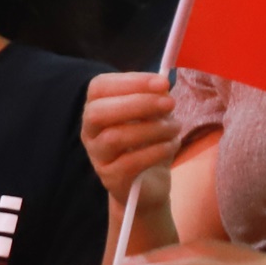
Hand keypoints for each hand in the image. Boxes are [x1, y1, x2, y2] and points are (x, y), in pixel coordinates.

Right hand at [79, 71, 180, 204]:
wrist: (149, 183)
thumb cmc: (150, 142)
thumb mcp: (154, 115)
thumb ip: (155, 99)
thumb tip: (163, 88)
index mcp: (97, 108)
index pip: (99, 87)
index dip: (130, 81)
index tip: (163, 82)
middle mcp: (90, 131)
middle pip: (98, 112)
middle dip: (138, 103)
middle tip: (171, 103)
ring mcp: (97, 156)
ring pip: (115, 137)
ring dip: (153, 129)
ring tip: (175, 128)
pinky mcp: (110, 177)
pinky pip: (130, 163)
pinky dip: (157, 151)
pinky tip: (171, 146)